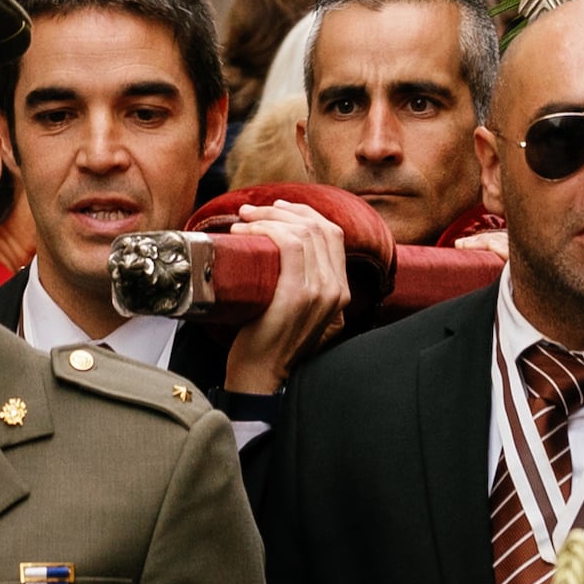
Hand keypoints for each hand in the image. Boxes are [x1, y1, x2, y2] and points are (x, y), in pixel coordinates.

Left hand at [216, 199, 354, 396]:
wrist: (260, 376)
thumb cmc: (270, 339)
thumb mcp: (299, 308)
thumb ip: (305, 281)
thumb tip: (282, 241)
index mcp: (340, 290)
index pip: (333, 233)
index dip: (305, 212)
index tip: (277, 207)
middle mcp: (336, 289)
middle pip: (318, 227)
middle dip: (281, 210)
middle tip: (250, 211)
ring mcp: (319, 293)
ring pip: (303, 232)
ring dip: (268, 217)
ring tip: (242, 221)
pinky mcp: (296, 295)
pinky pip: (288, 245)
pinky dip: (265, 230)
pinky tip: (245, 232)